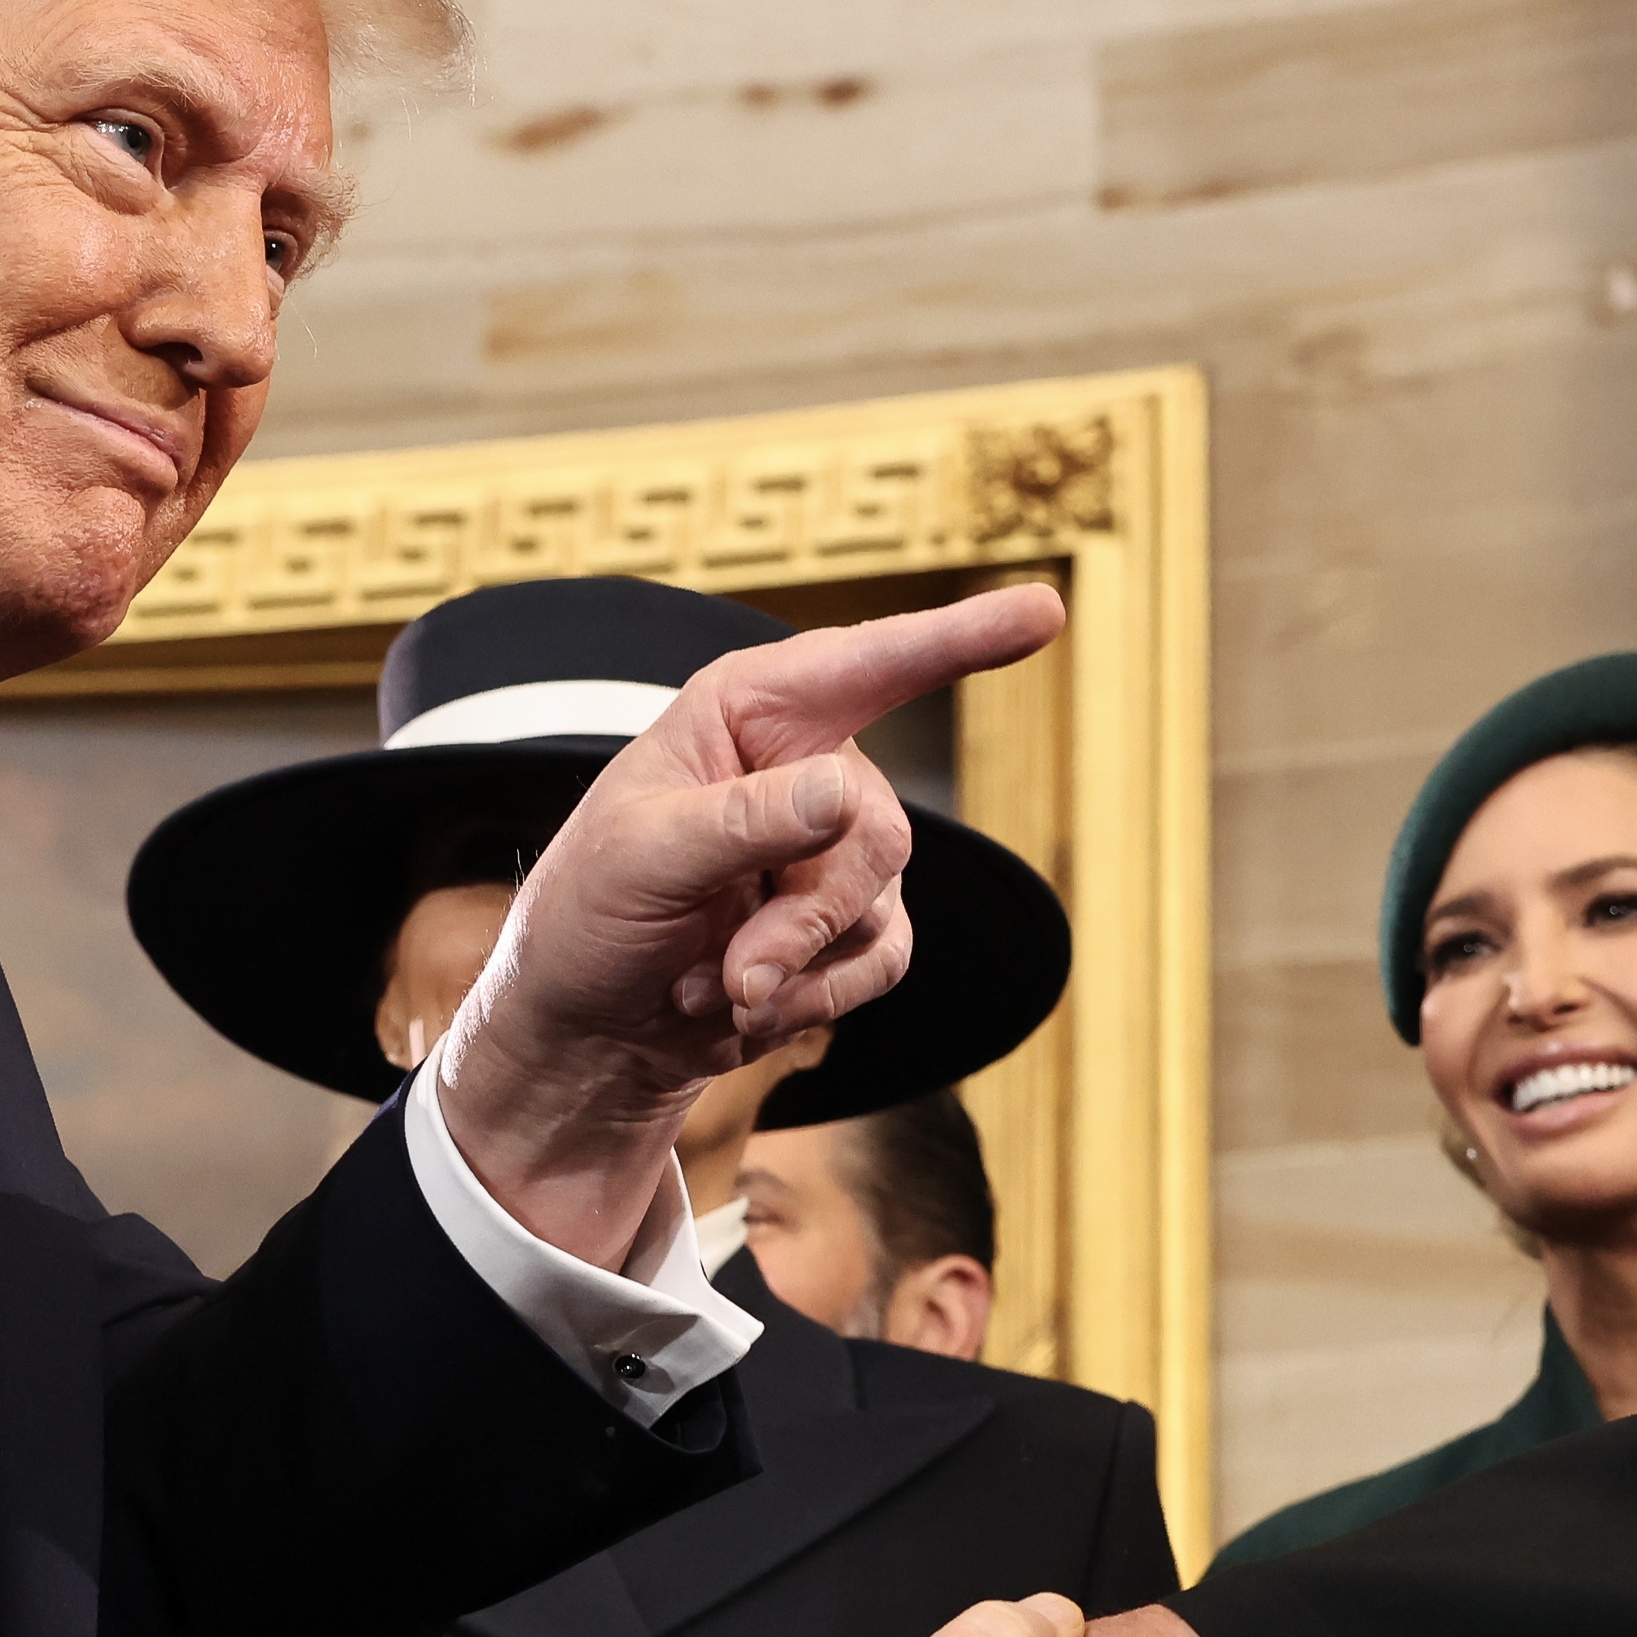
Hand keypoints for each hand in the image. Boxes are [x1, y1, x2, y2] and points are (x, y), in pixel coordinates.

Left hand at [431, 583, 1067, 1273]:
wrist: (590, 1029)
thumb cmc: (591, 914)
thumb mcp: (642, 858)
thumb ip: (744, 821)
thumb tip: (846, 792)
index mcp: (752, 710)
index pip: (872, 662)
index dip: (961, 636)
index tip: (1046, 607)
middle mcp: (808, 764)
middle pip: (879, 830)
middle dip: (810, 915)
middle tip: (738, 968)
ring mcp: (835, 848)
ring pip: (881, 905)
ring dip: (799, 966)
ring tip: (717, 983)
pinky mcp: (850, 925)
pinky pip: (884, 959)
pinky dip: (816, 998)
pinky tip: (747, 1003)